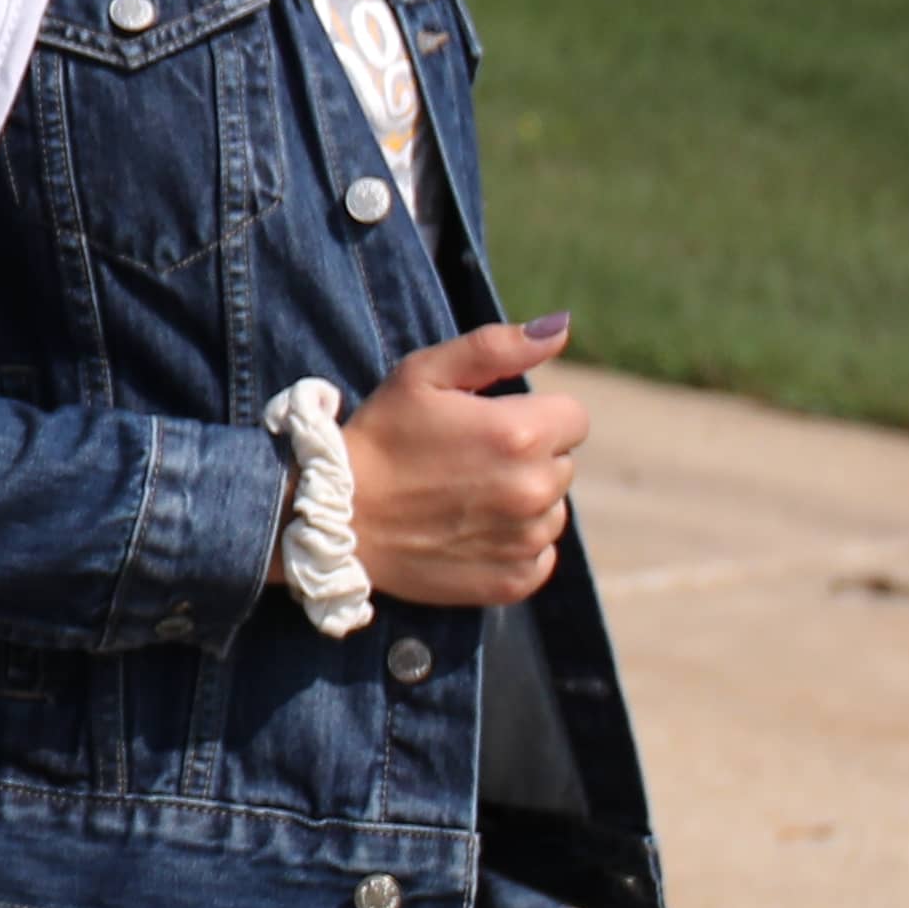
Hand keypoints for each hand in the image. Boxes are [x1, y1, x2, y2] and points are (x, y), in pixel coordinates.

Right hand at [343, 317, 587, 609]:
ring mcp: (527, 540)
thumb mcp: (424, 374)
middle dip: (528, 457)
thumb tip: (560, 327)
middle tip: (469, 459)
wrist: (335, 518)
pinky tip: (470, 531)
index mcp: (521, 434)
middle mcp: (534, 490)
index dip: (533, 415)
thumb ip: (497, 347)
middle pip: (563, 463)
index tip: (489, 423)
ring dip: (523, 501)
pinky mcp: (515, 580)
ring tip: (466, 497)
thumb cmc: (380, 437)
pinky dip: (514, 543)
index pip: (574, 417)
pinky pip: (540, 554)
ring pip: (553, 509)